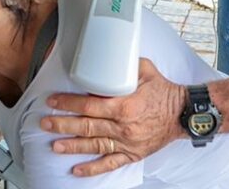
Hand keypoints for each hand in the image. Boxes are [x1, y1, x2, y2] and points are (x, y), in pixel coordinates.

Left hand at [40, 59, 184, 176]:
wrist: (183, 114)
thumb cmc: (164, 92)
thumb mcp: (145, 70)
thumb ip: (124, 66)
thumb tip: (106, 59)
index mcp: (124, 106)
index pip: (89, 106)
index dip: (68, 104)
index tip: (53, 102)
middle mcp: (123, 126)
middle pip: (86, 127)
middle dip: (63, 125)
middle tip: (45, 123)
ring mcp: (127, 143)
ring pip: (94, 146)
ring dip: (72, 146)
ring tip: (55, 146)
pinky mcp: (132, 154)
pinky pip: (110, 164)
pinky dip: (92, 169)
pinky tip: (77, 170)